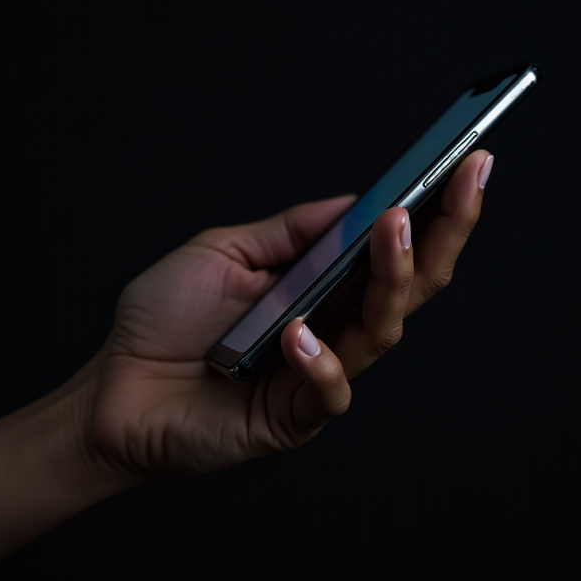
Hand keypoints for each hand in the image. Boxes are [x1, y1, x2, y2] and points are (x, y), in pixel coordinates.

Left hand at [85, 149, 494, 484]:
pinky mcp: (294, 417)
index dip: (436, 210)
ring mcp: (318, 373)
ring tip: (393, 228)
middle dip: (445, 231)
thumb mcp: (224, 251)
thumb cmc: (164, 321)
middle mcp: (333, 326)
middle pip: (411, 286)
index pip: (394, 249)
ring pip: (382, 330)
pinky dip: (318, 360)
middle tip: (466, 180)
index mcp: (324, 286)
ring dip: (393, 276)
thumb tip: (357, 200)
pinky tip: (296, 332)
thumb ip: (291, 232)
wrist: (113, 390)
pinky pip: (328, 391)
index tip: (467, 162)